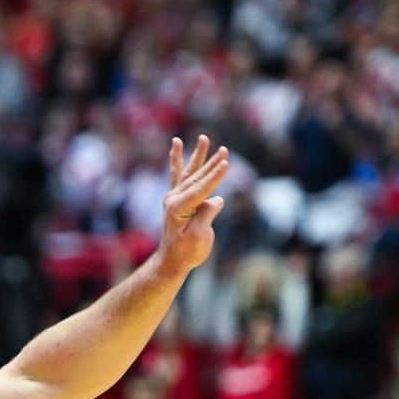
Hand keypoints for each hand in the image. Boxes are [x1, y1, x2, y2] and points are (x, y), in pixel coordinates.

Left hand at [154, 135, 228, 277]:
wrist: (172, 261)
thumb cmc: (187, 252)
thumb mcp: (199, 236)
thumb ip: (206, 215)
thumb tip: (216, 200)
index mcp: (177, 208)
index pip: (201, 189)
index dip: (215, 177)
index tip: (226, 163)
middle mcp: (173, 199)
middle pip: (197, 178)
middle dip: (211, 164)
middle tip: (223, 150)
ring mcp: (174, 197)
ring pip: (189, 172)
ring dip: (198, 156)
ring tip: (203, 138)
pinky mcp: (177, 198)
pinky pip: (178, 175)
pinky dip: (177, 160)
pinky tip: (176, 144)